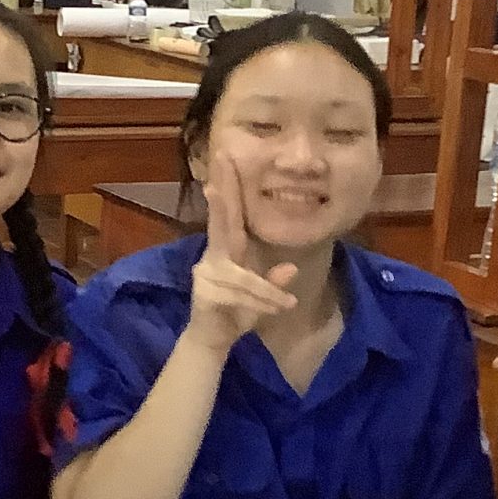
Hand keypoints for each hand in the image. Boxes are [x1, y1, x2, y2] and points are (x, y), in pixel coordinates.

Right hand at [183, 152, 298, 354]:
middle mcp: (214, 256)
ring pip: (244, 276)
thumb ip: (273, 280)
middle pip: (221, 224)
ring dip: (267, 292)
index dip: (228, 185)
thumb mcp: (262, 295)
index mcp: (228, 249)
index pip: (230, 213)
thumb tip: (290, 268)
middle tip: (218, 171)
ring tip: (285, 304)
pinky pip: (242, 294)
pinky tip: (279, 308)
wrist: (212, 341)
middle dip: (222, 198)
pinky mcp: (207, 293)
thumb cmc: (236, 313)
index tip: (225, 157)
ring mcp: (207, 274)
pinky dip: (262, 302)